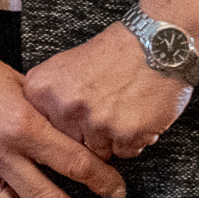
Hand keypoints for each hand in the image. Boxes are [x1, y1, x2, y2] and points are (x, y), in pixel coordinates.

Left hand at [23, 23, 191, 161]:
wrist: (156, 45)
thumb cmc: (116, 53)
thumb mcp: (64, 65)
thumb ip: (50, 96)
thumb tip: (43, 125)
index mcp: (41, 89)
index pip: (43, 129)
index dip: (63, 126)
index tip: (75, 118)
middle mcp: (64, 107)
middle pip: (71, 143)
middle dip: (88, 134)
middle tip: (105, 111)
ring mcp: (94, 122)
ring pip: (100, 151)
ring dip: (113, 138)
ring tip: (123, 109)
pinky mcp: (125, 134)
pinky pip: (127, 152)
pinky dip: (135, 139)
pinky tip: (138, 114)